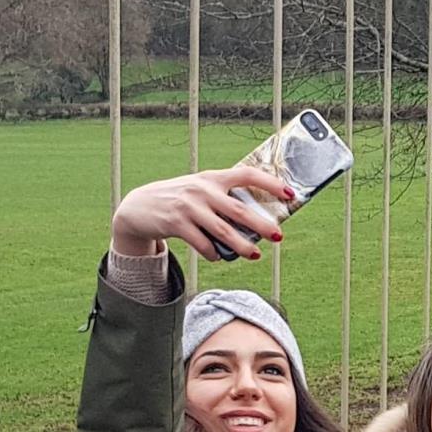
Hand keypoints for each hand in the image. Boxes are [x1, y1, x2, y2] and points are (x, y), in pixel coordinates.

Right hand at [110, 165, 294, 262]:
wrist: (140, 206)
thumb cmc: (181, 199)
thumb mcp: (201, 189)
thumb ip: (225, 198)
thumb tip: (258, 222)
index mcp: (213, 177)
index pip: (247, 174)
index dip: (271, 183)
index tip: (291, 194)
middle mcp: (202, 190)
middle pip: (239, 210)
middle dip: (261, 224)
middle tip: (278, 235)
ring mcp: (189, 207)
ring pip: (223, 231)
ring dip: (242, 246)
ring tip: (255, 255)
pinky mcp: (176, 224)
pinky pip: (202, 244)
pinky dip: (214, 254)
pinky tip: (219, 257)